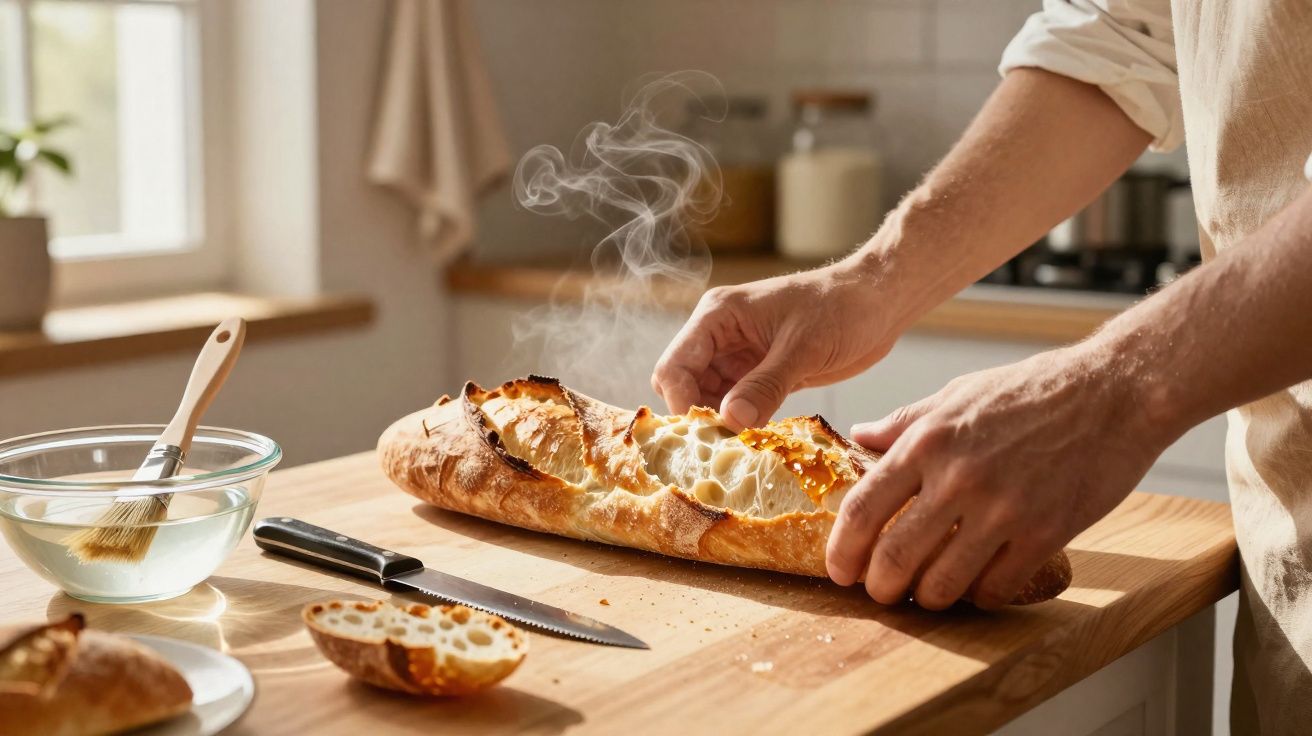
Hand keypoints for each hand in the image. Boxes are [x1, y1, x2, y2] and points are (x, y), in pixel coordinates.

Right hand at [651, 258, 899, 429]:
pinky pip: (734, 405)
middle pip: (682, 385)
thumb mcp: (803, 348)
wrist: (878, 303)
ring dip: (719, 424)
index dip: (682, 403)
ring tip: (740, 449)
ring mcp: (737, 356)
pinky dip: (739, 423)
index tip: (708, 434)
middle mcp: (719, 336)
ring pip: (706, 400)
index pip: (674, 366)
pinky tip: (755, 440)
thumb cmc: (842, 308)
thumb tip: (730, 421)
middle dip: (697, 416)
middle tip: (724, 446)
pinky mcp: (757, 374)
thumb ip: (765, 384)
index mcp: (718, 316)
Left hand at [825, 345, 1177, 608]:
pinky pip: (996, 587)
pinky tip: (979, 586)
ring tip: (927, 594)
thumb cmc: (1032, 390)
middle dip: (880, 587)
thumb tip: (859, 436)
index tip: (839, 569)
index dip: (842, 550)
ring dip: (928, 598)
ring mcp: (1002, 509)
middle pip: (894, 557)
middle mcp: (957, 478)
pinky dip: (980, 596)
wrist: (1113, 393)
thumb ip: (905, 423)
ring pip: (943, 583)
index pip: (863, 510)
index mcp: (927, 442)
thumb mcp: (957, 395)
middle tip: (881, 593)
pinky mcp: (1045, 533)